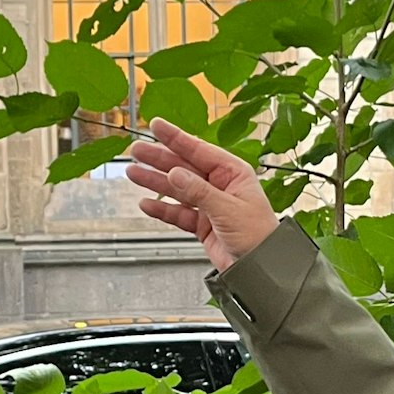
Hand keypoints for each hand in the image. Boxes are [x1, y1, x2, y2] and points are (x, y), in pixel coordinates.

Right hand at [125, 119, 279, 271]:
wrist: (260, 268)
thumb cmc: (258, 235)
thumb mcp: (228, 208)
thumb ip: (199, 191)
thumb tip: (174, 173)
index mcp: (232, 173)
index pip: (199, 150)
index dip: (175, 137)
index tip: (156, 125)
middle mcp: (219, 185)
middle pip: (184, 167)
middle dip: (159, 159)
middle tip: (136, 151)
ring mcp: (209, 204)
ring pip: (177, 189)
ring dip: (155, 181)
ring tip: (133, 173)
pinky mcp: (202, 224)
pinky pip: (178, 213)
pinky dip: (162, 209)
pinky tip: (146, 204)